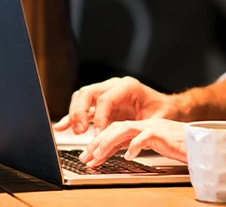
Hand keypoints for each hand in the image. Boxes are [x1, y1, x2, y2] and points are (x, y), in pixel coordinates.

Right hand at [52, 77, 179, 134]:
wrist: (164, 106)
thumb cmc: (162, 110)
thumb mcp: (157, 118)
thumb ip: (144, 127)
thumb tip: (132, 139)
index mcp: (128, 86)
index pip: (105, 99)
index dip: (99, 118)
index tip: (99, 134)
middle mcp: (113, 86)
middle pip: (88, 93)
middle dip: (80, 112)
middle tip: (80, 131)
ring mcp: (105, 93)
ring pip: (81, 97)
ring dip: (75, 114)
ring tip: (74, 131)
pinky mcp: (100, 104)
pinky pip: (82, 107)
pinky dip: (71, 117)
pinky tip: (61, 126)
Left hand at [78, 119, 186, 167]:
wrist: (200, 142)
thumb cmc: (180, 144)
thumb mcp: (154, 144)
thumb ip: (138, 144)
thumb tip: (122, 152)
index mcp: (141, 125)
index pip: (115, 130)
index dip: (99, 143)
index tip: (89, 157)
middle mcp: (144, 123)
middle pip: (114, 127)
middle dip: (97, 143)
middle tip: (86, 158)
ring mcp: (152, 126)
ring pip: (123, 129)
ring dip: (108, 143)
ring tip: (98, 156)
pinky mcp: (161, 133)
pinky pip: (143, 137)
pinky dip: (134, 146)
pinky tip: (128, 156)